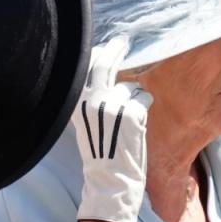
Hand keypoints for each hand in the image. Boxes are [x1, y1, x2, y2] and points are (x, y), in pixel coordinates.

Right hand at [70, 38, 151, 221]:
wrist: (109, 180)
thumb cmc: (100, 152)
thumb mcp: (86, 121)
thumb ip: (92, 98)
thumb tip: (103, 69)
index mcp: (76, 103)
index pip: (85, 68)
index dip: (98, 54)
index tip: (106, 47)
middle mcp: (91, 101)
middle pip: (105, 65)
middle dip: (115, 50)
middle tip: (122, 42)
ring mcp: (112, 106)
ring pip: (130, 85)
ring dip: (134, 96)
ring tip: (127, 119)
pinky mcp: (131, 113)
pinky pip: (144, 96)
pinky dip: (144, 106)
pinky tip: (136, 124)